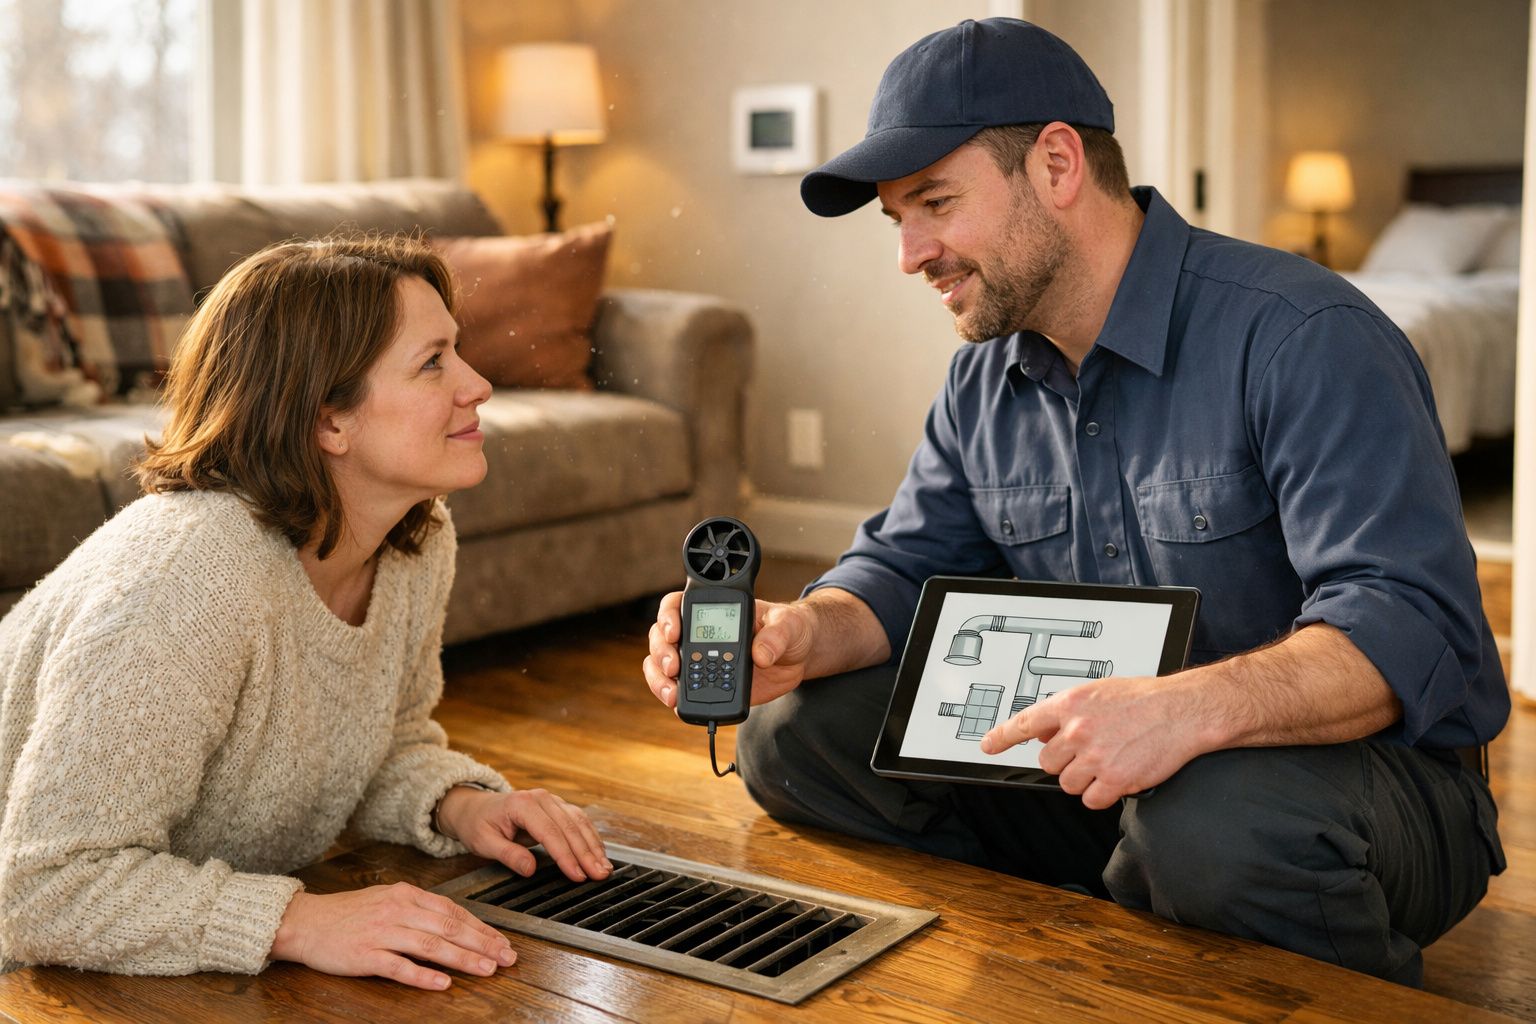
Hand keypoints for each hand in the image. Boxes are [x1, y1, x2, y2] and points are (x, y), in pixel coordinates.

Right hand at [270, 884, 514, 990]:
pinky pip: (400, 966)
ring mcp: (382, 932)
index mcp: (406, 895)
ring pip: (432, 945)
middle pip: (450, 927)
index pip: (454, 911)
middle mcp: (398, 910)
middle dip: (483, 943)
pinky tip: (443, 984)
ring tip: (486, 969)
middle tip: (506, 957)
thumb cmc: (348, 913)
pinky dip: (424, 976)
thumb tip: (454, 923)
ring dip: (463, 958)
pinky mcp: (365, 955)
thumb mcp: (387, 900)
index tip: (502, 942)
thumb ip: (419, 909)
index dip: (482, 928)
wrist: (305, 921)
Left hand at [435, 786, 610, 882]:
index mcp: (522, 804)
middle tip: (599, 875)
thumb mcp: (484, 843)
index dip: (566, 856)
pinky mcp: (557, 807)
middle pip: (569, 827)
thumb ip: (508, 855)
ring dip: (593, 846)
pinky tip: (599, 853)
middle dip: (586, 854)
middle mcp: (541, 798)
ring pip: (579, 823)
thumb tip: (531, 869)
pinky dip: (591, 838)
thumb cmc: (478, 824)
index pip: (550, 832)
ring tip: (605, 868)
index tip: (577, 875)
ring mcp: (551, 800)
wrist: (475, 808)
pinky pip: (578, 821)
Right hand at [642, 591, 817, 712]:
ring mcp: (698, 661)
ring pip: (661, 666)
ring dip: (659, 679)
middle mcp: (699, 634)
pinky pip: (678, 690)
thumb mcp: (788, 624)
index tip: (674, 632)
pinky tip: (677, 703)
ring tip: (672, 693)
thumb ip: (776, 636)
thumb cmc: (790, 629)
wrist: (797, 658)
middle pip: (661, 638)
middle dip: (661, 653)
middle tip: (674, 667)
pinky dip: (672, 697)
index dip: (667, 617)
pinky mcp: (705, 685)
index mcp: (714, 611)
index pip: (677, 605)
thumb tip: (761, 655)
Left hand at [979, 676, 1209, 809]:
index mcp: (1071, 704)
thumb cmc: (1145, 700)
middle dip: (1065, 762)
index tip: (987, 745)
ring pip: (1068, 784)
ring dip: (1085, 779)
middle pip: (1048, 763)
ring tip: (1109, 761)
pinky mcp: (1115, 779)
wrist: (1183, 711)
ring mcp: (1095, 756)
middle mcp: (1078, 730)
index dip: (1002, 737)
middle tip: (1090, 752)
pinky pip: (1091, 800)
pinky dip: (1103, 794)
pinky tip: (1118, 777)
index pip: (1025, 723)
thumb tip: (1045, 732)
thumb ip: (1069, 712)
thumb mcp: (1099, 693)